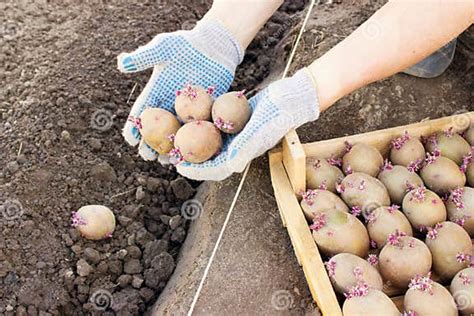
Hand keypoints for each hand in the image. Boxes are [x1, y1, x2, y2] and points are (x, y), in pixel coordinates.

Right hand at [118, 20, 242, 160]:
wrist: (214, 44)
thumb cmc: (186, 43)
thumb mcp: (163, 47)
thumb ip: (144, 57)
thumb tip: (120, 63)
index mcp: (157, 91)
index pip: (143, 111)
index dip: (135, 125)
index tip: (129, 139)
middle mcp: (171, 103)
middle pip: (158, 127)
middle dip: (151, 143)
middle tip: (147, 156)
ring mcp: (190, 109)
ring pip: (177, 133)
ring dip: (172, 147)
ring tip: (167, 161)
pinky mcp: (207, 110)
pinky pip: (199, 129)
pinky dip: (195, 142)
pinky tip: (193, 154)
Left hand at [177, 69, 319, 180]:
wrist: (291, 97)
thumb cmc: (278, 115)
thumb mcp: (260, 131)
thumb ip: (244, 148)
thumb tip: (229, 166)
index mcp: (242, 155)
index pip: (216, 169)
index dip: (197, 170)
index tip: (179, 167)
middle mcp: (237, 147)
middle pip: (209, 158)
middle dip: (190, 158)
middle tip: (171, 153)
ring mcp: (236, 134)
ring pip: (209, 142)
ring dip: (193, 141)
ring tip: (175, 136)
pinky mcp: (235, 121)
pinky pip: (214, 125)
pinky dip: (201, 124)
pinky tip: (187, 115)